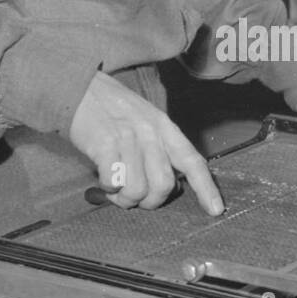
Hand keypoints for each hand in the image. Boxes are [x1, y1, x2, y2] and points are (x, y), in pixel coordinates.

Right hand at [68, 70, 222, 214]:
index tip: (216, 210)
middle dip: (149, 201)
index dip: (206, 188)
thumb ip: (160, 148)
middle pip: (164, 185)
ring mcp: (128, 138)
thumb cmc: (112, 108)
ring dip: (124, 198)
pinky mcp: (104, 144)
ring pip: (137, 190)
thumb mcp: (146, 119)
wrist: (80, 87)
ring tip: (115, 188)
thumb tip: (167, 186)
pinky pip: (114, 183)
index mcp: (165, 127)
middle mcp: (151, 133)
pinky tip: (103, 179)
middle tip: (134, 198)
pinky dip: (108, 189)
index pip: (193, 161)